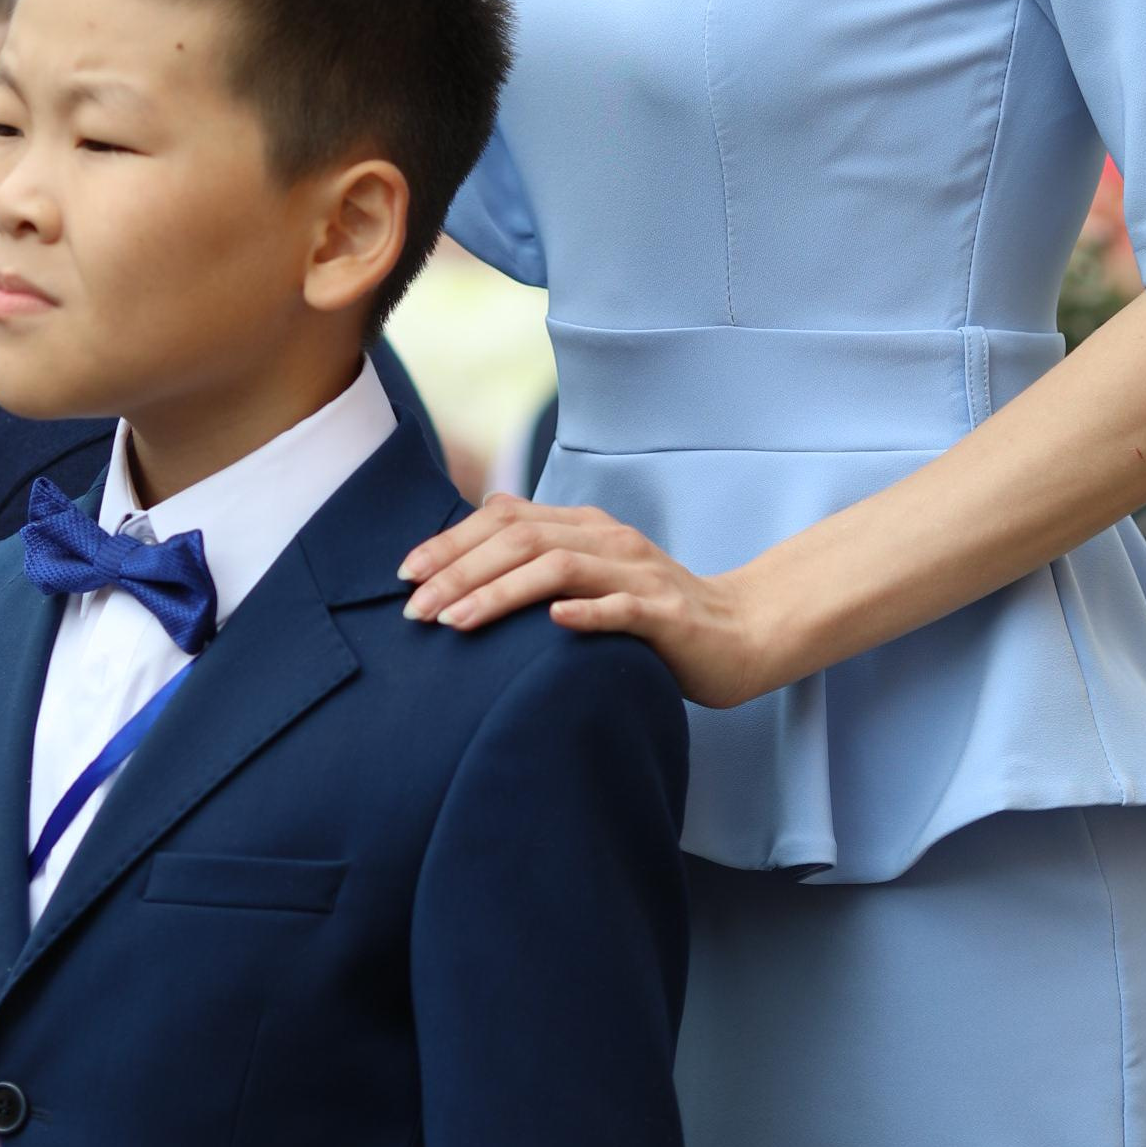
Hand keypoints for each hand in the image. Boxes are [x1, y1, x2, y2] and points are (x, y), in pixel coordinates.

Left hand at [399, 495, 764, 705]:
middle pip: (521, 540)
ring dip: (500, 594)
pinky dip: (584, 614)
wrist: (740, 634)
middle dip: (459, 571)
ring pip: (558, 570)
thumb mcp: (596, 570)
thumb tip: (488, 512)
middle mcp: (609, 541)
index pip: (506, 518)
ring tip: (453, 622)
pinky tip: (551, 624)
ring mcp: (638, 576)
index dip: (451, 542)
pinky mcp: (665, 616)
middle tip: (414, 609)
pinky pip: (621, 609)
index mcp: (587, 527)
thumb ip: (546, 546)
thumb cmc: (654, 612)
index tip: (405, 574)